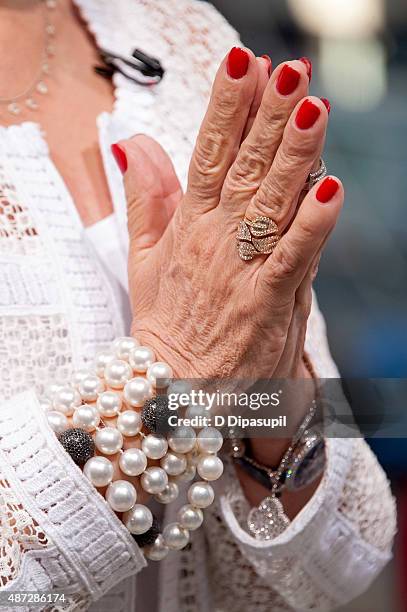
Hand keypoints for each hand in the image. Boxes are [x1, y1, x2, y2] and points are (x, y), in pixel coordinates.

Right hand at [114, 49, 342, 385]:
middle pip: (246, 167)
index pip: (208, 152)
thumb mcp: (144, 256)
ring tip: (314, 109)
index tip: (243, 62)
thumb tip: (131, 143)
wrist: (174, 387)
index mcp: (189, 223)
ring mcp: (242, 269)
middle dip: (269, 116)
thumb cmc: (167, 320)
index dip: (227, 106)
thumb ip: (144, 196)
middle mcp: (216, 239)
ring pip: (273, 203)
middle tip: (292, 71)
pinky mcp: (267, 302)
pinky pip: (292, 258)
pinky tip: (332, 188)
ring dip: (294, 155)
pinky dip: (313, 225)